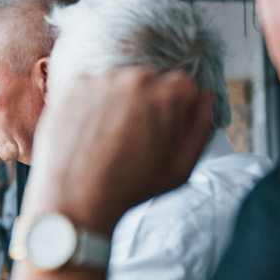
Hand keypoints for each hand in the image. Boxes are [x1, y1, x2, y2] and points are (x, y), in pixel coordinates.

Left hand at [24, 68, 214, 233]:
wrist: (75, 200)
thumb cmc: (131, 190)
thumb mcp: (182, 168)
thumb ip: (201, 127)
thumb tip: (205, 96)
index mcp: (169, 95)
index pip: (182, 85)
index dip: (175, 109)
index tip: (162, 129)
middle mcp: (137, 78)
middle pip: (149, 81)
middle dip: (145, 103)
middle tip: (132, 138)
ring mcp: (103, 79)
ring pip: (118, 83)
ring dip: (117, 102)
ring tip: (108, 139)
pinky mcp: (75, 85)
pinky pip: (90, 88)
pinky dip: (90, 104)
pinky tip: (88, 133)